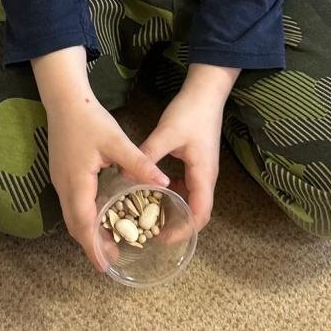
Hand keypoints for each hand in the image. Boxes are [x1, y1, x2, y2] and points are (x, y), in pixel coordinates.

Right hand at [32, 48, 167, 271]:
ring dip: (88, 232)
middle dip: (92, 244)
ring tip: (108, 243)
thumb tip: (164, 181)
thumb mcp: (117, 141)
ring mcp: (60, 181)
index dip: (93, 246)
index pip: (84, 223)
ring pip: (72, 216)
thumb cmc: (89, 119)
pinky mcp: (62, 175)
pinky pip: (72, 204)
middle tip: (113, 259)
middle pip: (75, 225)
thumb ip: (139, 163)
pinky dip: (85, 217)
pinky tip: (100, 216)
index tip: (105, 266)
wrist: (63, 100)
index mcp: (77, 182)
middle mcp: (64, 187)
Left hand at [139, 64, 238, 230]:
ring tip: (151, 219)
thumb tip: (123, 175)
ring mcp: (202, 171)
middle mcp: (206, 177)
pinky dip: (172, 196)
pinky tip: (153, 193)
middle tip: (152, 234)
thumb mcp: (166, 134)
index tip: (163, 239)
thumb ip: (147, 155)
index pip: (200, 214)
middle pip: (197, 213)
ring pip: (191, 201)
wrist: (206, 92)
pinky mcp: (196, 164)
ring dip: (175, 211)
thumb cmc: (191, 112)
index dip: (184, 230)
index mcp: (203, 174)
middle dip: (178, 226)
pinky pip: (186, 188)